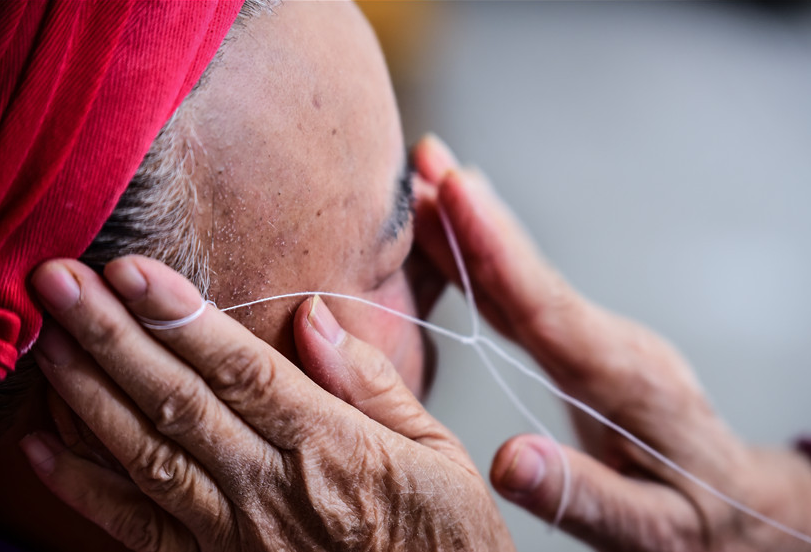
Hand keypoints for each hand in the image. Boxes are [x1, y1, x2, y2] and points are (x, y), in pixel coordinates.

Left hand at [23, 255, 513, 550]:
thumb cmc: (443, 540)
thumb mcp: (438, 454)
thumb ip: (373, 383)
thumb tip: (317, 316)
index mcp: (335, 449)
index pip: (243, 370)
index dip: (181, 317)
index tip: (132, 270)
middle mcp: (276, 491)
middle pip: (180, 403)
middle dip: (113, 337)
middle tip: (61, 282)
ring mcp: (239, 537)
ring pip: (148, 457)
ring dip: (89, 394)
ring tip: (48, 339)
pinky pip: (138, 528)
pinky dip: (84, 487)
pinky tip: (39, 444)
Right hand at [411, 135, 810, 550]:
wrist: (741, 506)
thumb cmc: (698, 524)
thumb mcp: (650, 531)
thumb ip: (583, 495)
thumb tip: (509, 460)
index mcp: (622, 379)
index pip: (546, 306)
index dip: (497, 246)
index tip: (455, 187)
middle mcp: (608, 344)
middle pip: (527, 275)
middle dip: (474, 215)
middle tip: (424, 157)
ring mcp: (597, 341)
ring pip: (522, 280)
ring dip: (473, 228)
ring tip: (424, 179)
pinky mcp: (585, 347)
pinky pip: (525, 300)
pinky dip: (487, 264)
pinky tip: (457, 240)